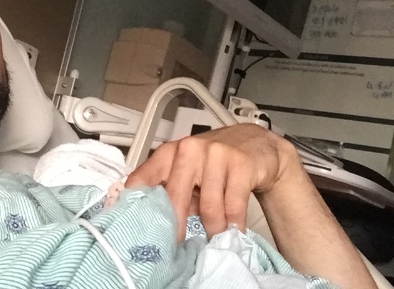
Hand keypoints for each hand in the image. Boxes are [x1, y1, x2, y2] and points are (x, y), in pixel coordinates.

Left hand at [125, 123, 299, 239]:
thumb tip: (157, 228)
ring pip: (208, 206)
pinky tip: (233, 232)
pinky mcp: (241, 164)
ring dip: (212, 229)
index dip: (137, 207)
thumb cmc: (215, 161)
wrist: (256, 143)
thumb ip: (173, 192)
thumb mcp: (188, 172)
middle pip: (175, 197)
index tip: (137, 231)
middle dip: (175, 228)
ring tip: (214, 239)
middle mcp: (189, 149)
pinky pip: (233, 206)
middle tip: (175, 250)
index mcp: (168, 153)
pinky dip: (233, 225)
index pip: (143, 179)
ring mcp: (215, 154)